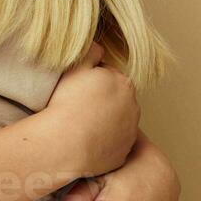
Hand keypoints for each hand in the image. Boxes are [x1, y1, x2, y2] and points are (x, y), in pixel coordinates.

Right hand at [42, 43, 139, 178]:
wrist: (67, 144)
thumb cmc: (68, 103)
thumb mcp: (76, 67)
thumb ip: (90, 52)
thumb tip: (99, 47)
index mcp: (123, 83)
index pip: (108, 77)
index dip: (90, 82)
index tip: (77, 90)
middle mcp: (133, 107)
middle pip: (115, 99)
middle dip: (101, 101)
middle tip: (77, 107)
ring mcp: (130, 132)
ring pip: (116, 122)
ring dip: (103, 121)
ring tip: (80, 125)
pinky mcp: (123, 152)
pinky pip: (112, 143)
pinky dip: (102, 141)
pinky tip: (85, 140)